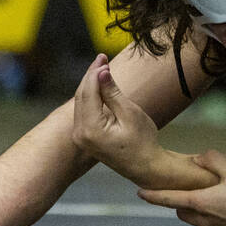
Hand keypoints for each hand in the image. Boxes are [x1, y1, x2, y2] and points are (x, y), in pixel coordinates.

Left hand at [72, 54, 162, 184]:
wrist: (145, 168)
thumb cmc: (143, 141)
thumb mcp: (130, 114)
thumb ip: (113, 93)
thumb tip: (101, 72)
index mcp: (90, 129)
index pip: (88, 92)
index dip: (94, 73)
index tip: (103, 57)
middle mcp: (80, 133)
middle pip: (81, 96)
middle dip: (91, 76)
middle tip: (102, 58)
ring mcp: (80, 137)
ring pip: (81, 103)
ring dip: (90, 85)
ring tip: (101, 68)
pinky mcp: (84, 137)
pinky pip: (84, 111)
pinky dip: (91, 97)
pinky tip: (99, 86)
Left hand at [137, 151, 225, 225]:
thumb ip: (213, 160)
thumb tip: (199, 159)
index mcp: (201, 202)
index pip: (168, 199)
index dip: (153, 195)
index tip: (140, 193)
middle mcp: (204, 221)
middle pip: (182, 212)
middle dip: (180, 203)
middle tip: (188, 191)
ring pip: (199, 222)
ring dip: (200, 212)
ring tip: (215, 200)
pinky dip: (218, 221)